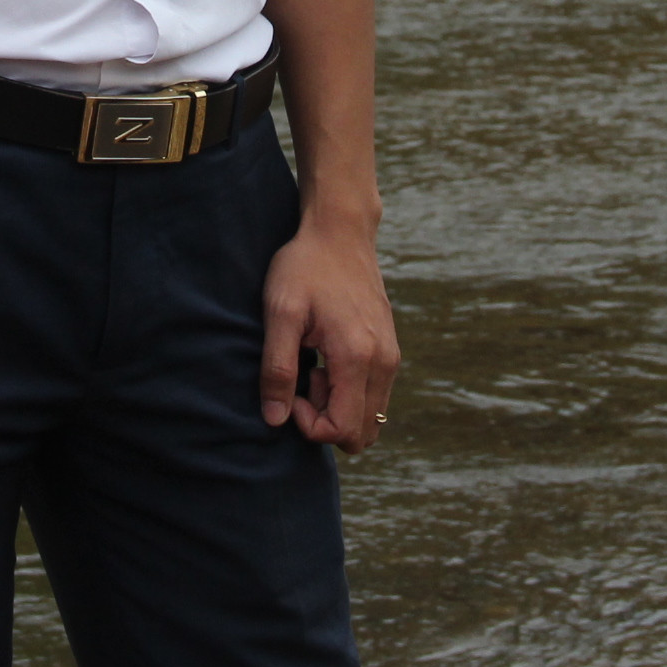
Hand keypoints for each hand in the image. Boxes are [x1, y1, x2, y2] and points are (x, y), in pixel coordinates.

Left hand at [261, 214, 399, 450]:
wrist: (340, 232)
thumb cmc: (305, 267)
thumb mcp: (281, 312)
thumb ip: (278, 368)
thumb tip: (274, 419)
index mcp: (357, 357)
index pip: (342, 430)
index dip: (308, 424)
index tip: (290, 391)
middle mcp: (384, 363)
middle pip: (361, 434)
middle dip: (325, 418)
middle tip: (304, 377)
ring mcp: (391, 357)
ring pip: (370, 418)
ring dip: (337, 406)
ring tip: (314, 366)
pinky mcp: (390, 350)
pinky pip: (374, 397)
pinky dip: (349, 392)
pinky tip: (327, 358)